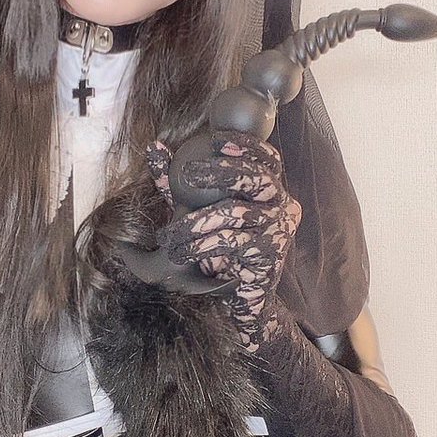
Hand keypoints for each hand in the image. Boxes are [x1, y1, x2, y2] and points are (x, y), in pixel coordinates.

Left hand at [147, 132, 300, 351]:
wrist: (241, 296)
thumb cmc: (218, 247)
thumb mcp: (195, 210)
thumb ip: (176, 182)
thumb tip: (154, 147)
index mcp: (270, 189)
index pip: (267, 158)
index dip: (246, 145)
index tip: (215, 140)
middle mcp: (282, 204)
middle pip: (257, 177)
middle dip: (222, 171)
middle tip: (189, 174)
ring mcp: (279, 228)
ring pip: (234, 212)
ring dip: (194, 223)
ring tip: (169, 235)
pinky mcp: (270, 253)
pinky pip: (230, 241)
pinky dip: (200, 245)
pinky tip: (182, 252)